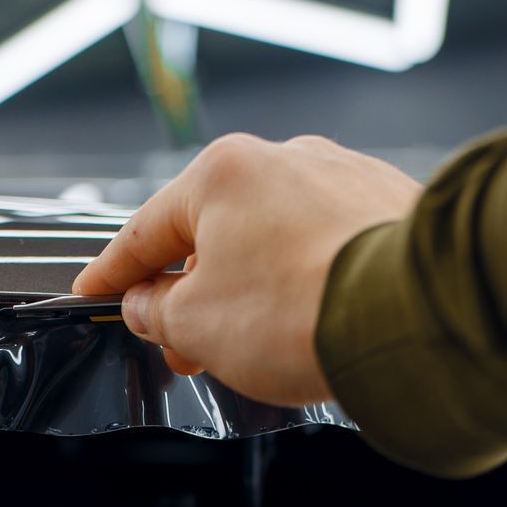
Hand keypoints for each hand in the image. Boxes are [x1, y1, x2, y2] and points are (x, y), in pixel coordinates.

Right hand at [73, 133, 421, 405]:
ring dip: (253, 290)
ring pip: (275, 238)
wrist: (409, 317)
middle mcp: (286, 160)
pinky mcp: (391, 207)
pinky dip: (308, 282)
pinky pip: (328, 246)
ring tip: (255, 344)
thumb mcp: (195, 325)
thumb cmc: (301, 312)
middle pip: (215, 232)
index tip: (96, 292)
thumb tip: (149, 305)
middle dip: (193, 294)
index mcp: (223, 174)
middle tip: (183, 347)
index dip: (114, 272)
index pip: (146, 230)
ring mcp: (344, 178)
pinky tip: (310, 324)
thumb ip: (157, 313)